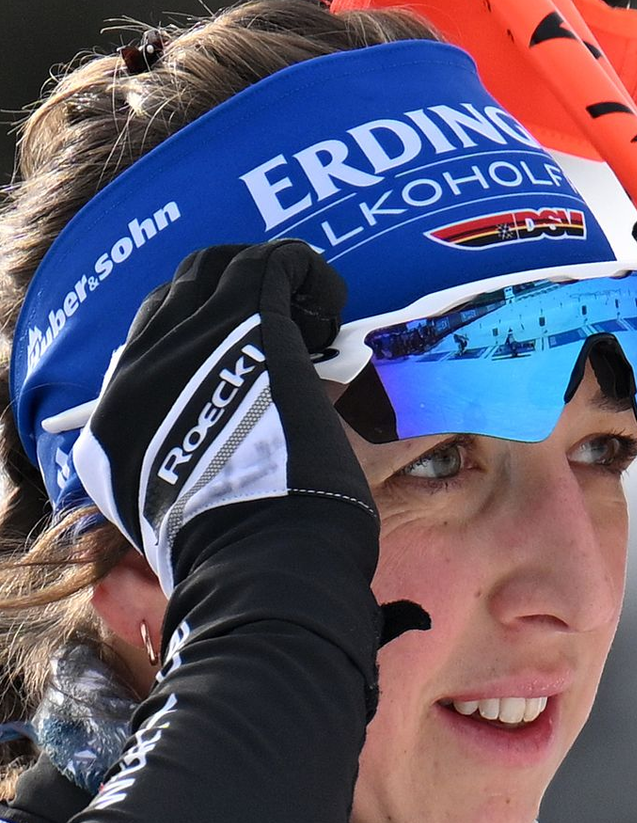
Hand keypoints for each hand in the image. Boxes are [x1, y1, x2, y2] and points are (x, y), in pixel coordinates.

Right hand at [73, 241, 376, 592]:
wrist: (258, 556)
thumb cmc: (244, 557)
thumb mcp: (184, 525)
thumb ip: (192, 482)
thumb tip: (232, 464)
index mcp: (120, 427)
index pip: (147, 352)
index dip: (202, 344)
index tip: (248, 361)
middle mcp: (140, 376)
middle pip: (176, 299)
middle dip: (232, 301)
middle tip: (286, 329)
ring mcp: (189, 345)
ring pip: (219, 271)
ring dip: (268, 284)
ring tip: (311, 319)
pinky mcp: (246, 327)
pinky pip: (272, 265)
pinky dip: (308, 274)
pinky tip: (329, 303)